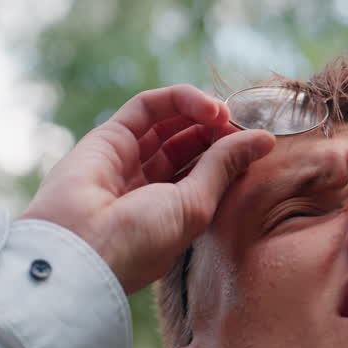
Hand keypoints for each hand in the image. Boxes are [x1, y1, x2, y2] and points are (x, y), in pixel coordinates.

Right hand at [20, 85, 274, 293]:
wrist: (82, 248)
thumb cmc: (140, 241)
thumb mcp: (196, 205)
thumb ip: (224, 167)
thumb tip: (264, 139)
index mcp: (168, 215)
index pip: (204, 175)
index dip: (230, 156)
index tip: (257, 146)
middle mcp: (146, 188)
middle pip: (188, 147)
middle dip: (219, 133)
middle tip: (244, 126)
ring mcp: (126, 161)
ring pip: (169, 124)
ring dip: (202, 113)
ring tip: (227, 116)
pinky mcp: (108, 137)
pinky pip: (147, 107)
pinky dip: (179, 99)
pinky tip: (208, 109)